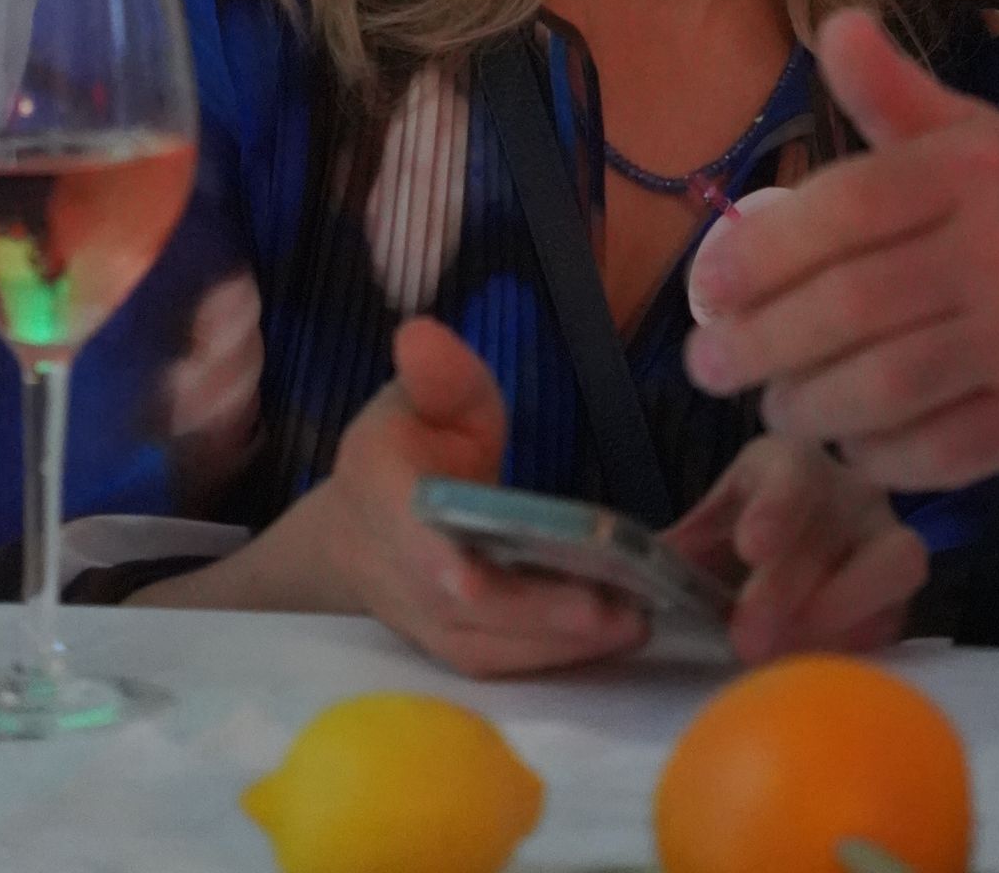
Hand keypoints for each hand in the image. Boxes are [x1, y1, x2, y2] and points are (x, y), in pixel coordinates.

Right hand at [298, 317, 649, 676]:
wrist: (361, 529)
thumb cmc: (407, 447)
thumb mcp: (420, 394)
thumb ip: (436, 373)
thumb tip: (422, 335)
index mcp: (383, 499)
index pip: (409, 539)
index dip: (441, 565)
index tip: (478, 579)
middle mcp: (401, 575)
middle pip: (467, 611)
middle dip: (542, 612)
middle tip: (626, 604)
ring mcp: (426, 624)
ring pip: (490, 649)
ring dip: (563, 642)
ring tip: (638, 619)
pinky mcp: (457, 649)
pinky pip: (504, 663)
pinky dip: (558, 655)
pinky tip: (616, 633)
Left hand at [664, 435, 927, 661]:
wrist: (800, 556)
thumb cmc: (744, 542)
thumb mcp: (706, 533)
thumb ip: (677, 554)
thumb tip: (633, 584)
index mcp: (790, 461)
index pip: (792, 472)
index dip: (775, 508)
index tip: (751, 546)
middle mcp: (850, 489)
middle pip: (835, 524)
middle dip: (789, 584)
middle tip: (746, 638)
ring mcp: (888, 535)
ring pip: (895, 561)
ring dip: (839, 611)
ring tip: (787, 656)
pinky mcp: (904, 593)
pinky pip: (900, 613)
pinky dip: (861, 642)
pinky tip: (821, 667)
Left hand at [684, 11, 998, 488]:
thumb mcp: (974, 139)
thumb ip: (893, 94)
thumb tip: (833, 24)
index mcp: (971, 174)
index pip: (850, 208)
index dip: (766, 251)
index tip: (710, 287)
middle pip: (855, 305)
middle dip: (764, 342)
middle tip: (710, 365)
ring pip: (887, 385)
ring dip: (809, 404)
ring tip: (773, 405)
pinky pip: (934, 450)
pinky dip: (874, 453)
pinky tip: (844, 442)